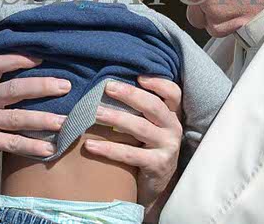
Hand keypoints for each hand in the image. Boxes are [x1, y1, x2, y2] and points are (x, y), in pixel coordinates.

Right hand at [0, 55, 70, 222]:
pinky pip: (13, 142)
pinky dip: (34, 145)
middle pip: (13, 89)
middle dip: (43, 86)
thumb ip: (10, 95)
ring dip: (44, 119)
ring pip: (16, 117)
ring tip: (65, 122)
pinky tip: (51, 148)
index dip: (17, 59)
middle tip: (66, 87)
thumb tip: (53, 83)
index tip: (42, 59)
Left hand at [84, 76, 182, 221]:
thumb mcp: (151, 127)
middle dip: (129, 95)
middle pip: (154, 106)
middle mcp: (174, 128)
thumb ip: (141, 110)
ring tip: (94, 113)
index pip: (173, 93)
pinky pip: (130, 154)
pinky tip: (90, 145)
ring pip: (141, 128)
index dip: (158, 83)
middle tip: (106, 86)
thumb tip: (108, 86)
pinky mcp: (157, 165)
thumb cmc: (147, 149)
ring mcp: (168, 147)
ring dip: (116, 118)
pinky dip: (109, 149)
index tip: (138, 77)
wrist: (156, 186)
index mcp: (172, 115)